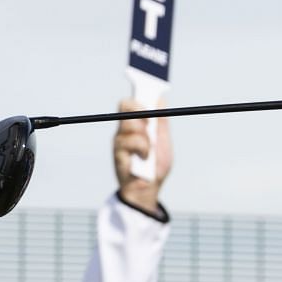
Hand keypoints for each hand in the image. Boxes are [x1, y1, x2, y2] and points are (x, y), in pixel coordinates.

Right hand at [112, 100, 172, 215]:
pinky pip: (131, 142)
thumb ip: (161, 122)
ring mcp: (119, 140)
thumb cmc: (155, 166)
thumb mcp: (163, 141)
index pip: (130, 103)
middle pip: (125, 106)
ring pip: (130, 124)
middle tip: (150, 121)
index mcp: (135, 125)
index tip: (148, 93)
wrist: (150, 188)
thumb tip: (161, 100)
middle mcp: (124, 130)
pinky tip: (145, 158)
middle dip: (140, 110)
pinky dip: (143, 149)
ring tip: (149, 150)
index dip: (137, 95)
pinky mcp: (117, 152)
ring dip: (145, 136)